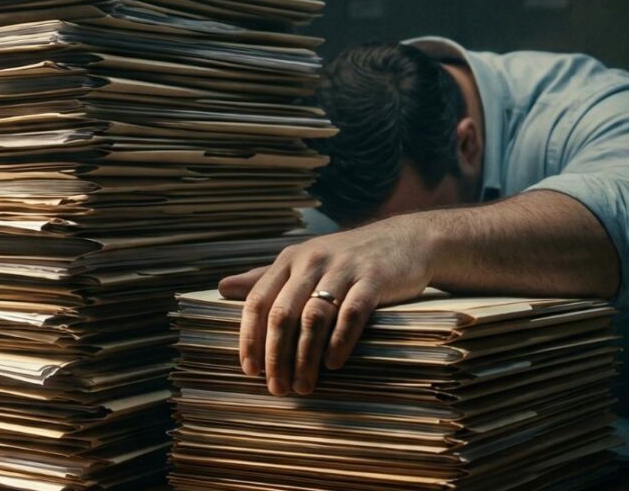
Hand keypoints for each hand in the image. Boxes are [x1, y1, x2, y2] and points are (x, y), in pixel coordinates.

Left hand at [218, 217, 437, 395]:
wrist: (406, 240)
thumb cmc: (347, 257)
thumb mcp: (303, 260)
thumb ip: (264, 276)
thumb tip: (222, 287)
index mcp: (290, 259)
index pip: (258, 300)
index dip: (250, 337)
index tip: (249, 370)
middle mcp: (312, 261)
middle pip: (283, 313)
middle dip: (275, 355)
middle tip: (276, 388)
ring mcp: (343, 269)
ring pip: (314, 317)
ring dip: (305, 357)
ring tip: (303, 385)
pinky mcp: (373, 279)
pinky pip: (352, 313)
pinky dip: (340, 341)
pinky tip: (333, 364)